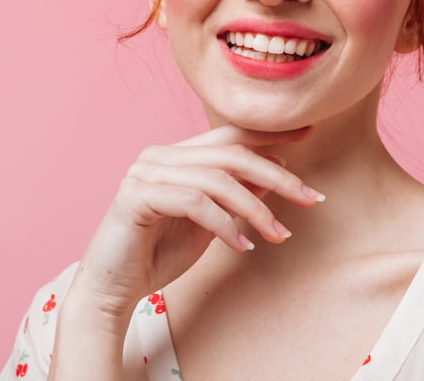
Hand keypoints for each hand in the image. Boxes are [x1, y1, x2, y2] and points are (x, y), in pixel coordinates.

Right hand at [63, 124, 321, 330]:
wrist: (112, 291)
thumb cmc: (158, 256)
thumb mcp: (210, 224)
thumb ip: (236, 196)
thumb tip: (274, 172)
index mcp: (176, 156)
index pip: (229, 135)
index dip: (270, 134)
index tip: (308, 134)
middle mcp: (159, 156)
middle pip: (231, 153)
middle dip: (278, 174)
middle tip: (311, 198)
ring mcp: (145, 173)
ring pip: (217, 178)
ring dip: (256, 209)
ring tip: (278, 235)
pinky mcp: (136, 197)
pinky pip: (194, 202)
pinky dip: (224, 223)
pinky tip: (242, 246)